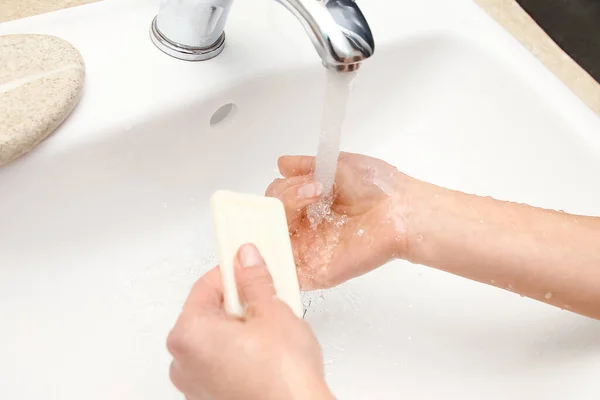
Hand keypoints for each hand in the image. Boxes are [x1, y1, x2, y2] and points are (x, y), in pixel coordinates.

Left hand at [167, 244, 333, 399]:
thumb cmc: (282, 379)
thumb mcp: (273, 312)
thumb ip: (255, 281)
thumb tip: (247, 261)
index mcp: (188, 334)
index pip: (205, 286)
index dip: (232, 272)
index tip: (248, 265)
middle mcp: (182, 362)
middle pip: (208, 314)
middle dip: (238, 303)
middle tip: (266, 301)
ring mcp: (195, 385)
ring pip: (215, 340)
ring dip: (239, 330)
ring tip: (270, 332)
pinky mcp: (211, 399)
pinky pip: (220, 363)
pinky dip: (238, 354)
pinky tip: (265, 355)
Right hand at [266, 152, 412, 289]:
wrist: (402, 210)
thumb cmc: (379, 187)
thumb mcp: (338, 165)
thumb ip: (306, 166)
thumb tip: (281, 163)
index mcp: (310, 206)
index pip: (277, 200)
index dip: (284, 189)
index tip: (311, 181)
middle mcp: (306, 229)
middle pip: (271, 218)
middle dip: (284, 199)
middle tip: (314, 190)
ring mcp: (309, 251)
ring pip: (273, 240)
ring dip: (281, 219)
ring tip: (309, 203)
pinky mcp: (316, 272)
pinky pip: (284, 273)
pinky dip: (274, 258)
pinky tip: (286, 233)